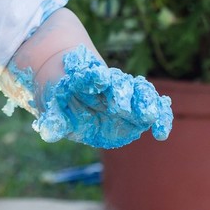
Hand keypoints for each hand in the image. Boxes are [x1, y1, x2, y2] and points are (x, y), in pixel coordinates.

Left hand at [34, 46, 172, 148]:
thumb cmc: (66, 102)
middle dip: (121, 93)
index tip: (97, 76)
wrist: (80, 94)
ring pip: (140, 92)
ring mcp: (126, 95)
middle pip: (119, 83)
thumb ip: (54, 121)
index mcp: (86, 81)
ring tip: (149, 116)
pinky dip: (161, 116)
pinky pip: (155, 108)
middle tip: (119, 106)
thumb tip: (48, 133)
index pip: (90, 76)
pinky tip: (162, 132)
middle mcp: (109, 85)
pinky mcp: (138, 108)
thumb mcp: (56, 111)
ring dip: (146, 103)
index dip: (93, 76)